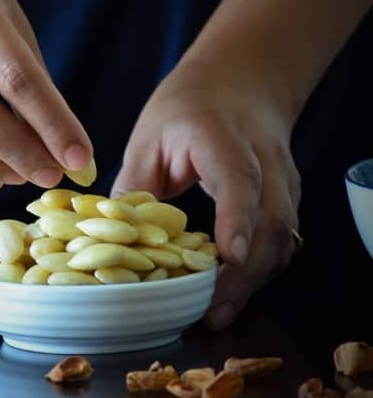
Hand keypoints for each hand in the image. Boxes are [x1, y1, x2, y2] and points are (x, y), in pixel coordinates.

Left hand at [111, 59, 300, 329]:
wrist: (240, 82)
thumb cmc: (188, 108)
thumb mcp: (149, 136)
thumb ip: (135, 186)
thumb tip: (112, 240)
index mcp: (223, 137)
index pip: (238, 178)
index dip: (236, 218)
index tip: (228, 256)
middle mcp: (265, 161)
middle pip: (268, 222)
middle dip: (244, 274)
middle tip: (211, 313)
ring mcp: (283, 182)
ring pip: (281, 239)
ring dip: (252, 281)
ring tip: (216, 315)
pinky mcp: (286, 201)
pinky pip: (280, 243)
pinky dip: (259, 272)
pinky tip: (230, 294)